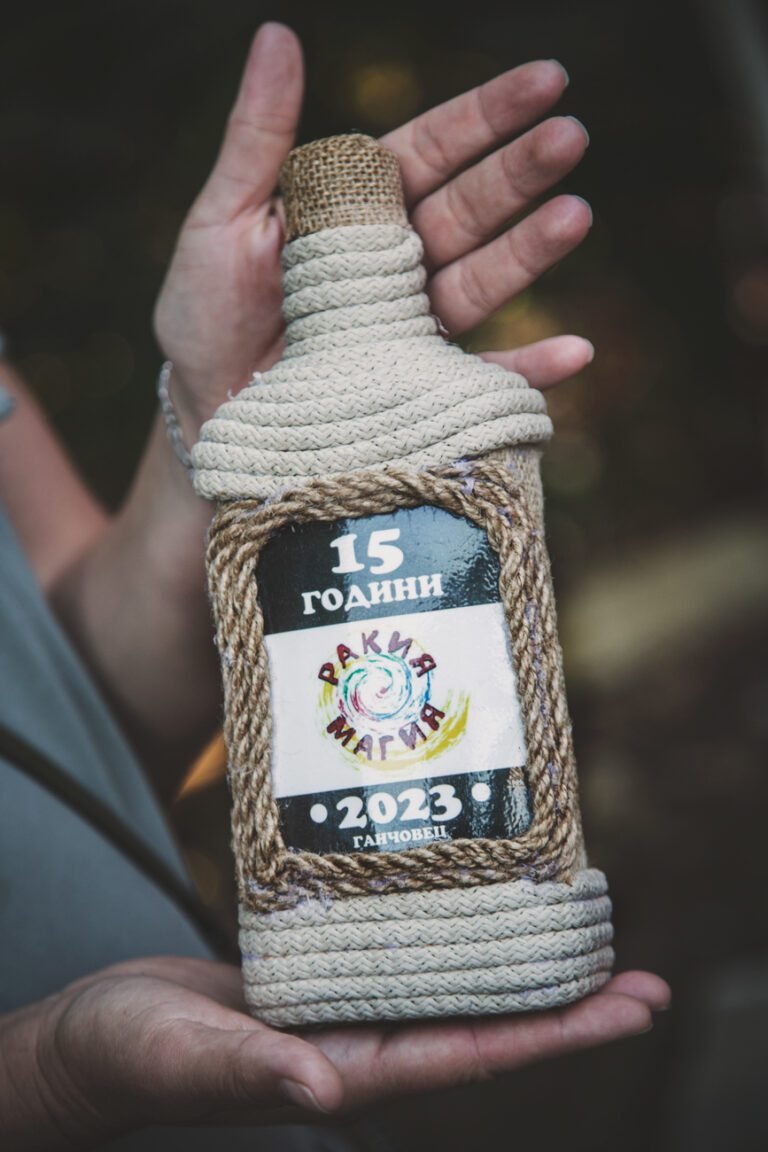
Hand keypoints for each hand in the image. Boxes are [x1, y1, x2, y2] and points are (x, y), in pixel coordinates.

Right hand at [7, 956, 668, 1146]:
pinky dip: (447, 930)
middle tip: (639, 970)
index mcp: (346, 1070)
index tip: (630, 1007)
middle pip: (482, 1019)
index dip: (557, 1035)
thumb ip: (255, 1072)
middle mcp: (361, 1039)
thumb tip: (325, 1089)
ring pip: (448, 981)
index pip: (473, 1054)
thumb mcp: (188, 1058)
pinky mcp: (317, 972)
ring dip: (513, 961)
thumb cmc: (129, 1055)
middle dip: (564, 1002)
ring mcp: (342, 1005)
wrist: (90, 1037)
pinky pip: (399, 950)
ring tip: (572, 929)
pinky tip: (469, 901)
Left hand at [153, 22, 592, 441]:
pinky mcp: (417, 388)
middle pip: (468, 207)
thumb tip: (276, 32)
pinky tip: (576, 353)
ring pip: (481, 281)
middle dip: (519, 172)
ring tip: (575, 216)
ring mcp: (412, 326)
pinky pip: (479, 379)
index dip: (486, 116)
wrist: (207, 413)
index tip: (547, 80)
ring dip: (530, 252)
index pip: (432, 150)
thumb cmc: (205, 316)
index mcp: (356, 209)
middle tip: (570, 137)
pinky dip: (528, 370)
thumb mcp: (220, 220)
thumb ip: (257, 138)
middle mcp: (395, 262)